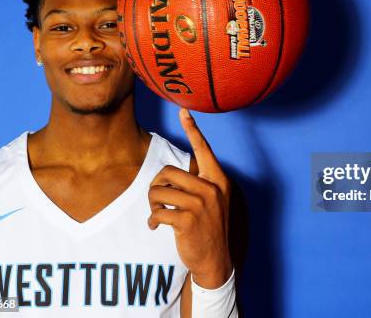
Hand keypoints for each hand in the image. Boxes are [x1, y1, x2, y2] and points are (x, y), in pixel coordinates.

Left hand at [148, 108, 231, 288]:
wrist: (215, 261)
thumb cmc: (208, 228)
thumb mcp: (211, 202)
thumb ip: (198, 185)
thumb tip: (168, 176)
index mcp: (218, 180)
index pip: (204, 150)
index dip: (193, 129)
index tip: (183, 110)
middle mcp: (212, 188)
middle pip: (168, 171)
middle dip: (156, 185)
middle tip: (158, 199)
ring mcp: (201, 204)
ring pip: (159, 190)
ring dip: (153, 204)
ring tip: (158, 213)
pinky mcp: (188, 220)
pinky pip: (158, 211)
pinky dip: (152, 220)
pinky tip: (156, 226)